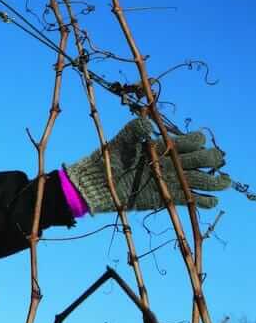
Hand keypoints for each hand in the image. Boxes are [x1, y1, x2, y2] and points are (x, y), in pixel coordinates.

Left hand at [64, 118, 229, 213]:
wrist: (99, 182)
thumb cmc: (110, 158)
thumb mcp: (122, 141)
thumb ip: (134, 130)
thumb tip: (148, 122)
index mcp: (165, 145)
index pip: (191, 141)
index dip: (196, 141)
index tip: (194, 142)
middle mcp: (172, 162)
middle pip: (201, 159)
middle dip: (210, 159)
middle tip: (213, 161)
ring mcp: (172, 179)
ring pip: (201, 179)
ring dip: (214, 181)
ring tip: (222, 182)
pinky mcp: (168, 197)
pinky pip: (191, 198)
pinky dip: (203, 200)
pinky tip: (210, 200)